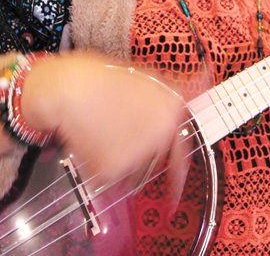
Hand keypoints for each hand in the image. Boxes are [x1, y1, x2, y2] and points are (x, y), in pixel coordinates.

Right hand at [22, 52, 187, 186]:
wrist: (65, 88)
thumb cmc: (98, 78)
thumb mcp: (145, 76)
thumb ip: (173, 92)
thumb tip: (204, 81)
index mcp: (172, 112)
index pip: (182, 151)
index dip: (176, 174)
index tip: (174, 193)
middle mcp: (161, 136)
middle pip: (151, 161)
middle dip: (135, 155)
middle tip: (112, 135)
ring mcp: (139, 155)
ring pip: (128, 171)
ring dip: (116, 160)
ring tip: (97, 129)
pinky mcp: (114, 170)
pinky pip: (106, 177)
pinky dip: (95, 165)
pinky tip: (87, 140)